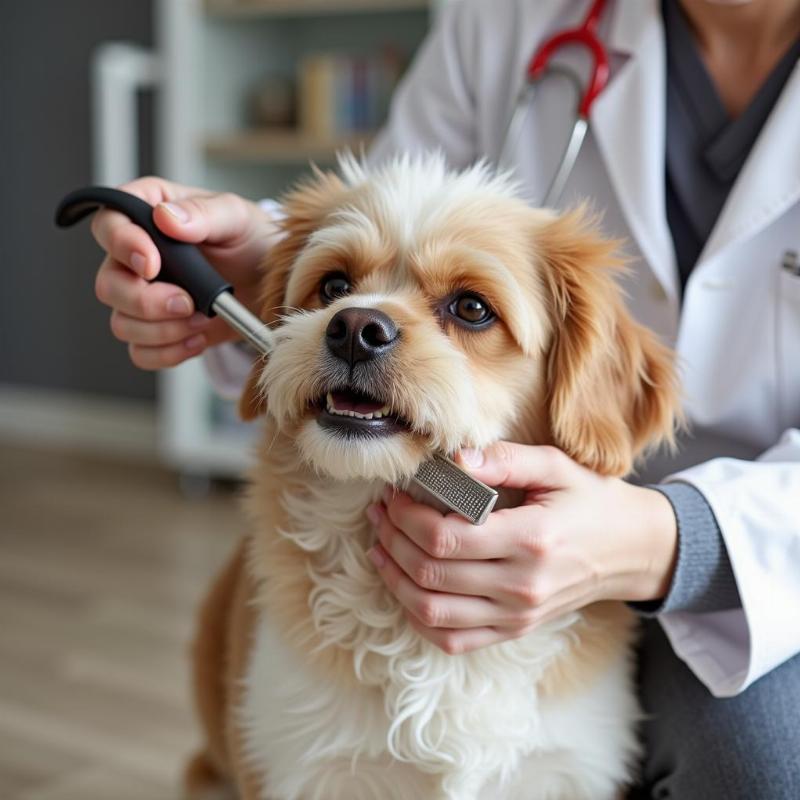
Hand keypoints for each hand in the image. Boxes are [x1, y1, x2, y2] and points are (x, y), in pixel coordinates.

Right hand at [92, 176, 279, 368]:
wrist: (270, 284)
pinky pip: (141, 352)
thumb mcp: (236, 217)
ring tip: (201, 320)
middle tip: (187, 303)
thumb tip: (167, 218)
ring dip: (163, 330)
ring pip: (122, 323)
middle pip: (108, 285)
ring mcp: (143, 296)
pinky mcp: (158, 329)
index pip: (109, 225)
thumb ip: (203, 213)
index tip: (151, 265)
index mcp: (148, 215)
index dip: (122, 245)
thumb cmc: (251, 241)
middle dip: (145, 302)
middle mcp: (136, 257)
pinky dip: (169, 352)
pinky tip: (198, 339)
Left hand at [366, 442, 677, 654]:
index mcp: (530, 540)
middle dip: (392, 540)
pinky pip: (452, 639)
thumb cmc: (591, 502)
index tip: (394, 495)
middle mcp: (521, 586)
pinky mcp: (514, 630)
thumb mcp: (556, 467)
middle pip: (430, 574)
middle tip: (380, 513)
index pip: (445, 538)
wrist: (631, 550)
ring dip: (394, 579)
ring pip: (431, 612)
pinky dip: (418, 617)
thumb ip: (505, 459)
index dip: (407, 517)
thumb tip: (454, 458)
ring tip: (380, 545)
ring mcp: (517, 615)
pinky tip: (404, 587)